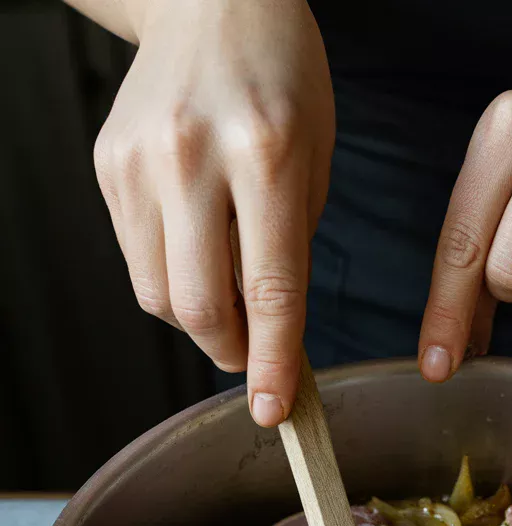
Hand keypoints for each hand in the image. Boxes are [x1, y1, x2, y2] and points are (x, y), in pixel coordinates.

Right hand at [93, 0, 334, 424]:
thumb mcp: (316, 162)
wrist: (209, 4)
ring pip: (159, 294)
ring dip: (199, 319)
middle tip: (252, 354)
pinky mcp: (108, 168)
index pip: (269, 290)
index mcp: (264, 156)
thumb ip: (291, 250)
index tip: (274, 411)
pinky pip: (138, 260)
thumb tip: (271, 336)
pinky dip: (173, 277)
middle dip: (230, 351)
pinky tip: (197, 248)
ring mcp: (139, 163)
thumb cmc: (281, 84)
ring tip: (228, 289)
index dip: (271, 363)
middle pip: (197, 306)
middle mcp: (192, 159)